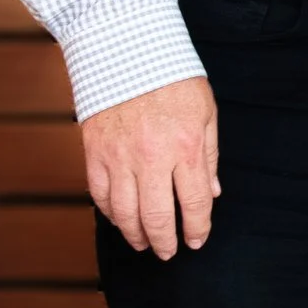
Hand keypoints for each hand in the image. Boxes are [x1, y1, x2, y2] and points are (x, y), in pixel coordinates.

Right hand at [82, 76, 219, 258]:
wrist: (127, 53)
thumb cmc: (174, 80)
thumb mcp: (206, 112)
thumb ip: (209, 156)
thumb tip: (213, 193)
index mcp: (185, 146)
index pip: (194, 201)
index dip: (197, 227)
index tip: (197, 240)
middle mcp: (152, 158)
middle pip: (158, 216)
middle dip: (166, 241)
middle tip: (169, 253)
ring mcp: (119, 159)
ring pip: (126, 214)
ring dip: (136, 235)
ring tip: (145, 243)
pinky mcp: (95, 155)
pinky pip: (102, 197)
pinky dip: (111, 214)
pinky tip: (121, 220)